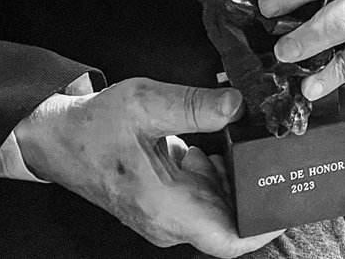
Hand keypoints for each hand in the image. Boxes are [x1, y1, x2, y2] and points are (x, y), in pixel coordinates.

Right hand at [15, 78, 282, 257]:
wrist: (57, 139)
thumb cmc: (95, 127)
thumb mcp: (145, 104)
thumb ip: (194, 106)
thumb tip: (237, 105)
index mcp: (166, 208)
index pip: (229, 241)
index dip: (264, 226)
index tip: (287, 199)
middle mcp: (168, 222)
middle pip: (230, 220)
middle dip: (251, 189)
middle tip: (262, 150)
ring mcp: (166, 216)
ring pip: (218, 206)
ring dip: (230, 177)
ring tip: (228, 141)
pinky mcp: (164, 203)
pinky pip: (203, 196)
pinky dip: (213, 172)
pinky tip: (202, 145)